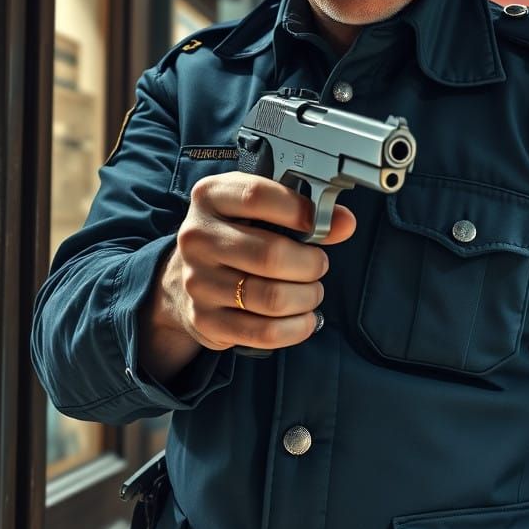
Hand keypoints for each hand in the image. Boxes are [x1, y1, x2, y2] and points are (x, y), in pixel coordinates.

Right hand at [140, 172, 356, 381]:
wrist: (184, 278)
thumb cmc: (235, 236)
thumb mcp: (259, 211)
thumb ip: (304, 210)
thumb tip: (343, 223)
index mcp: (210, 198)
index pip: (256, 196)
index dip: (297, 209)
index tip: (319, 222)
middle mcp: (198, 238)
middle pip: (270, 255)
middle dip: (310, 264)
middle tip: (319, 265)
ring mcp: (198, 281)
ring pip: (272, 298)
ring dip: (307, 297)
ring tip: (312, 291)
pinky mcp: (206, 319)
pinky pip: (264, 332)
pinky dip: (296, 327)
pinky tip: (304, 317)